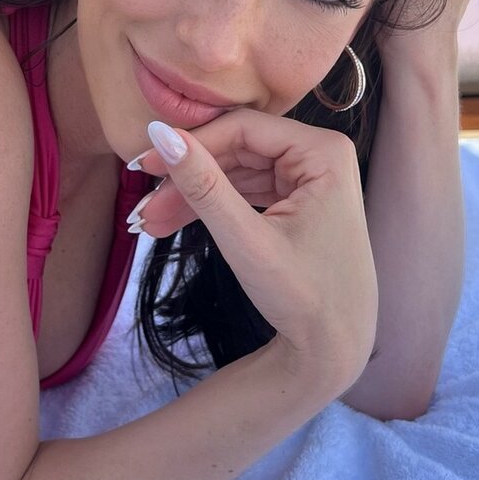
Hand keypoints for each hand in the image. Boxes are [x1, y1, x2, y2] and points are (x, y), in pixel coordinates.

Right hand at [133, 112, 379, 391]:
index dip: (190, 144)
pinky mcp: (296, 201)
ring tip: (150, 222)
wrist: (335, 350)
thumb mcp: (246, 240)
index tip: (143, 165)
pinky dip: (212, 206)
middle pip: (236, 150)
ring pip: (235, 171)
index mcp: (323, 153)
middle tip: (143, 206)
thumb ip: (204, 185)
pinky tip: (173, 221)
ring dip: (193, 195)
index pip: (243, 129)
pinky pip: (245, 191)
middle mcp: (320, 157)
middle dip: (188, 178)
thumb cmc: (303, 297)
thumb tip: (161, 134)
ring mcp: (309, 179)